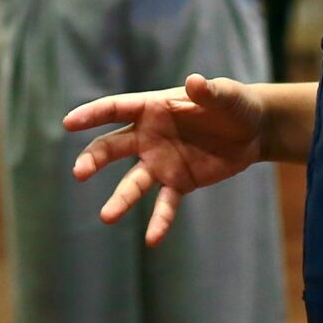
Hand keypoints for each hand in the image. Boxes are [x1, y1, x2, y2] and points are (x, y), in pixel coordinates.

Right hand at [64, 72, 270, 243]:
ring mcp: (161, 162)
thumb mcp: (225, 95)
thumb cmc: (233, 104)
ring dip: (120, 199)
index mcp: (153, 109)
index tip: (69, 123)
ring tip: (106, 217)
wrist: (253, 131)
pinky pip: (165, 204)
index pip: (116, 109)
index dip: (92, 114)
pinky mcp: (179, 182)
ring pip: (133, 182)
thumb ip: (208, 92)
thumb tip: (194, 82)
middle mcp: (149, 136)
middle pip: (113, 147)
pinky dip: (159, 222)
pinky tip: (152, 240)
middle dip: (94, 159)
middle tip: (79, 173)